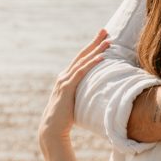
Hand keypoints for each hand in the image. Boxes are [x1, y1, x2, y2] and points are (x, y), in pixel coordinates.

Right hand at [38, 31, 108, 149]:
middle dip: (94, 42)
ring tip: (108, 41)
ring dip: (96, 50)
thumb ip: (83, 94)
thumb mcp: (76, 102)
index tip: (102, 38)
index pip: (81, 59)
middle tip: (105, 30)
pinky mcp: (67, 88)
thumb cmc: (65, 118)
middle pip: (82, 55)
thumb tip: (97, 93)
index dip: (91, 48)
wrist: (52, 129)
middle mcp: (64, 76)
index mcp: (66, 78)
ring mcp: (64, 81)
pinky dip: (91, 64)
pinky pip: (81, 73)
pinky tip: (101, 57)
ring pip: (83, 62)